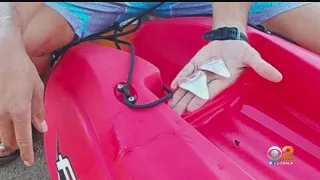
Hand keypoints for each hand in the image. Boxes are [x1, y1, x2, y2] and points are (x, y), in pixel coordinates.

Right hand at [0, 45, 46, 165]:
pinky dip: (2, 123)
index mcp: (19, 110)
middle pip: (8, 139)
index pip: (23, 139)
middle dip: (17, 145)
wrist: (3, 53)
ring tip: (17, 128)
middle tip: (24, 142)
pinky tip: (8, 117)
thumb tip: (41, 127)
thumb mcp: (38, 89)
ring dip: (8, 135)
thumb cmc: (22, 69)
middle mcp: (3, 112)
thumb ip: (39, 111)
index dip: (26, 153)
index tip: (29, 160)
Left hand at [168, 40, 282, 114]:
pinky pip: (186, 72)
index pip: (208, 93)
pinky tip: (173, 86)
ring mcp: (201, 73)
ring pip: (188, 86)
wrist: (230, 40)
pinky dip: (180, 78)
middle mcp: (209, 80)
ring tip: (170, 106)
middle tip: (174, 113)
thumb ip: (261, 67)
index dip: (199, 100)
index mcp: (222, 82)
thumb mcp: (252, 58)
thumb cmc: (241, 52)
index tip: (191, 108)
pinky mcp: (195, 65)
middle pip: (194, 94)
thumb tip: (277, 76)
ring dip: (179, 95)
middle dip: (184, 103)